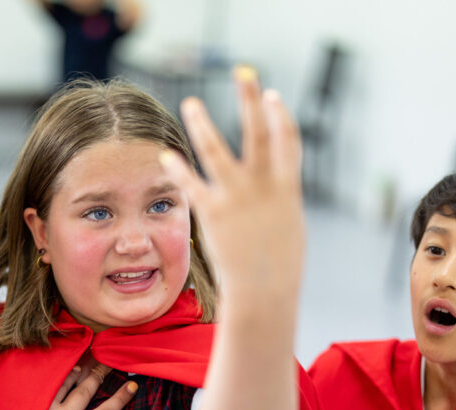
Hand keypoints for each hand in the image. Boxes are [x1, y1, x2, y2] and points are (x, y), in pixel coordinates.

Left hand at [162, 66, 304, 304]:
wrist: (264, 291)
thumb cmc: (280, 266)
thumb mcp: (289, 228)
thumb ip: (280, 203)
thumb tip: (278, 193)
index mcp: (287, 187)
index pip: (287, 139)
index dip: (280, 115)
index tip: (273, 96)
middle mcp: (263, 185)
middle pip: (258, 132)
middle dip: (251, 99)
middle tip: (244, 73)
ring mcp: (237, 197)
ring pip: (216, 150)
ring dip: (202, 124)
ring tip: (190, 103)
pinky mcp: (212, 212)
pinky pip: (190, 184)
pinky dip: (177, 169)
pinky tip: (166, 156)